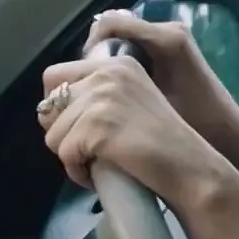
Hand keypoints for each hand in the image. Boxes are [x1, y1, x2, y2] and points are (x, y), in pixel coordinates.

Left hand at [37, 54, 237, 210]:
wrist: (190, 166)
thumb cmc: (165, 142)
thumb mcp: (133, 100)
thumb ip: (100, 94)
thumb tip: (51, 109)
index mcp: (117, 64)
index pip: (55, 75)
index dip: (57, 106)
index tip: (78, 127)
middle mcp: (108, 73)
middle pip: (48, 105)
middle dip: (61, 132)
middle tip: (88, 149)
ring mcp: (102, 98)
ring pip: (53, 134)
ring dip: (70, 156)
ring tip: (98, 164)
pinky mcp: (97, 126)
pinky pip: (65, 153)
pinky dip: (77, 171)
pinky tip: (98, 175)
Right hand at [84, 9, 238, 147]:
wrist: (227, 132)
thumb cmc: (195, 124)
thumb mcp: (153, 105)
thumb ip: (120, 88)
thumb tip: (81, 79)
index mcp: (167, 39)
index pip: (110, 24)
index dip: (89, 46)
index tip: (84, 75)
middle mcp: (168, 30)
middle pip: (113, 30)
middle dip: (96, 56)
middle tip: (88, 85)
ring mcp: (171, 37)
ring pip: (121, 39)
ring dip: (106, 61)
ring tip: (100, 88)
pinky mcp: (171, 48)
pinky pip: (133, 46)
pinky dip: (120, 63)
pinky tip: (117, 89)